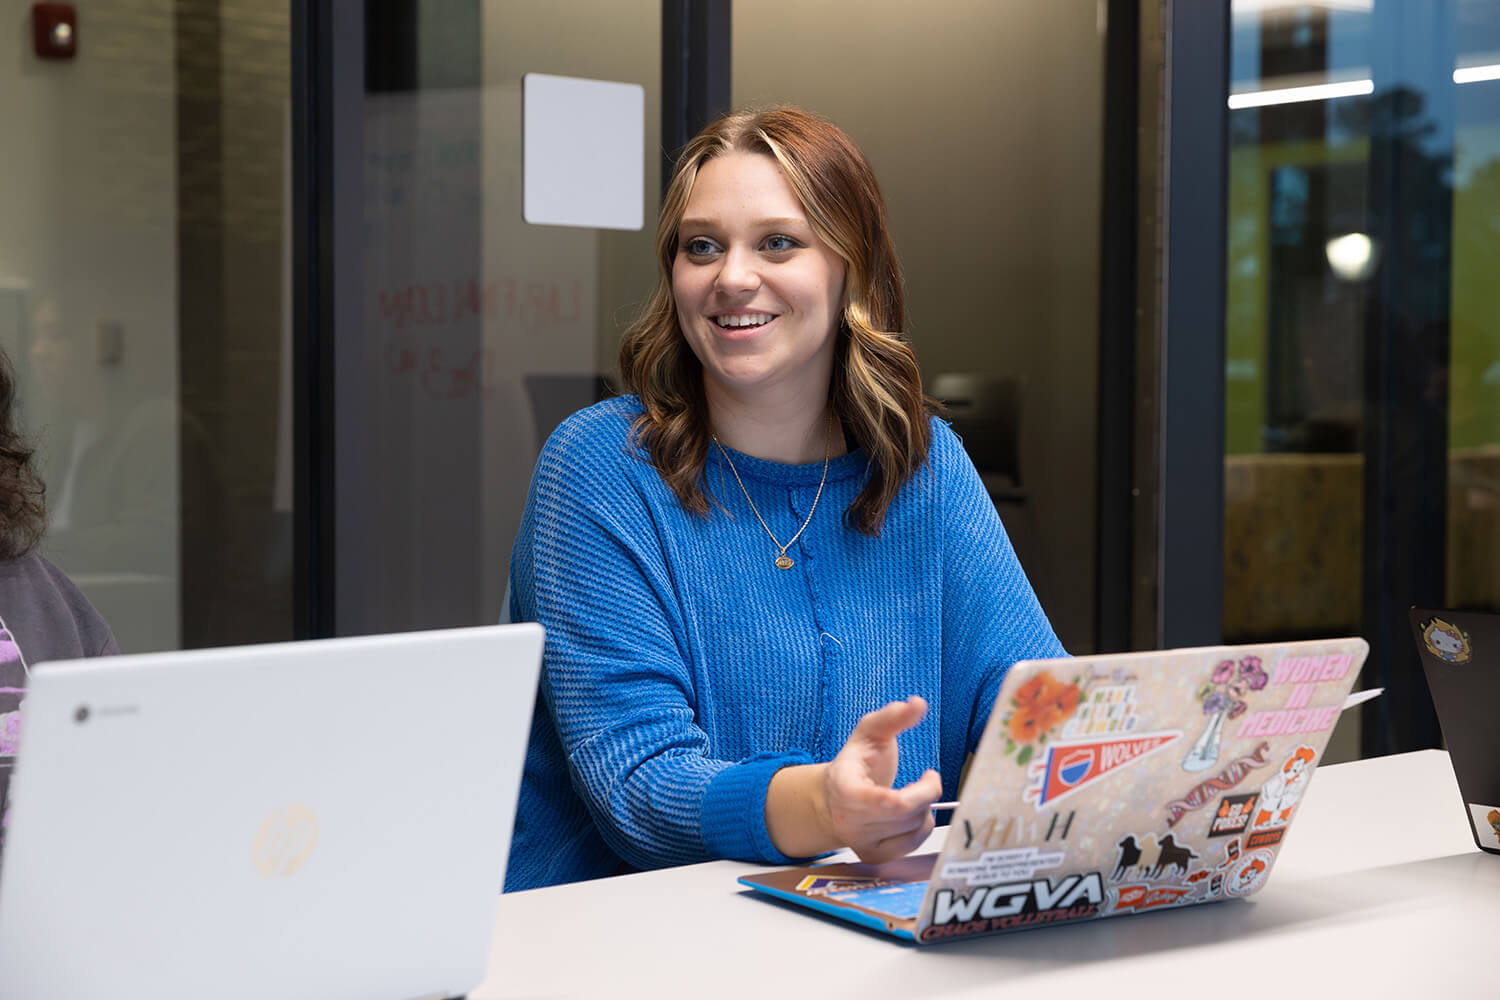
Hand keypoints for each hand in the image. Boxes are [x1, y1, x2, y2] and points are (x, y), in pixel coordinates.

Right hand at [823, 696, 941, 864]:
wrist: (833, 798)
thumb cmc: (855, 764)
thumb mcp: (869, 732)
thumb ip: (892, 717)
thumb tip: (917, 703)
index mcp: (845, 789)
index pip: (888, 803)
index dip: (920, 793)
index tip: (930, 774)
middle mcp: (849, 822)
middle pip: (907, 816)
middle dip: (927, 795)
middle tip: (927, 780)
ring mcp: (861, 843)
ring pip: (913, 831)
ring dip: (925, 810)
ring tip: (913, 796)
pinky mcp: (874, 856)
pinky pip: (912, 845)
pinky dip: (921, 827)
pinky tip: (911, 814)